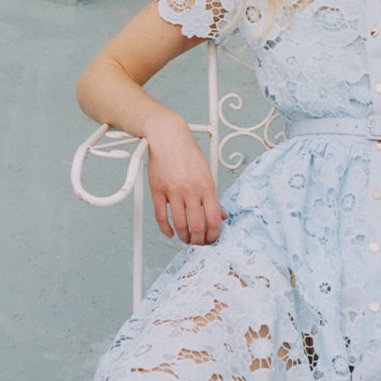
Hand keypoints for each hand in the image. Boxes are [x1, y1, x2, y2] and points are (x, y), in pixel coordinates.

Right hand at [146, 115, 224, 245]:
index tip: (212, 240)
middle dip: (199, 241)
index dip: (214, 235)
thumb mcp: (207, 172)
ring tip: (186, 239)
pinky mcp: (157, 190)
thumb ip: (214, 195)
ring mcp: (173, 191)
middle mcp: (191, 190)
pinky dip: (166, 229)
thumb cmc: (188, 153)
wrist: (168, 137)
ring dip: (184, 237)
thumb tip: (222, 215)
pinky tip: (170, 233)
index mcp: (207, 185)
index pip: (214, 219)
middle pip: (197, 226)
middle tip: (199, 243)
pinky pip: (161, 217)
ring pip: (180, 224)